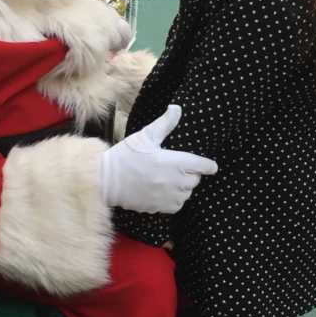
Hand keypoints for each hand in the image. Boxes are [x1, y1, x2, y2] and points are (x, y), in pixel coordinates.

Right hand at [98, 104, 217, 213]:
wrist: (106, 179)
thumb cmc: (125, 156)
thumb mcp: (145, 136)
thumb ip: (164, 124)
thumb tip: (176, 108)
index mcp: (173, 162)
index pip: (203, 166)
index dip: (208, 165)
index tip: (210, 165)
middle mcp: (174, 181)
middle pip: (196, 180)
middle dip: (191, 174)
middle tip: (177, 168)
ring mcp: (167, 196)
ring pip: (187, 194)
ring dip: (183, 188)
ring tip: (169, 179)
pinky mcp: (159, 208)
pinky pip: (177, 205)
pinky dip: (174, 199)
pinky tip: (163, 190)